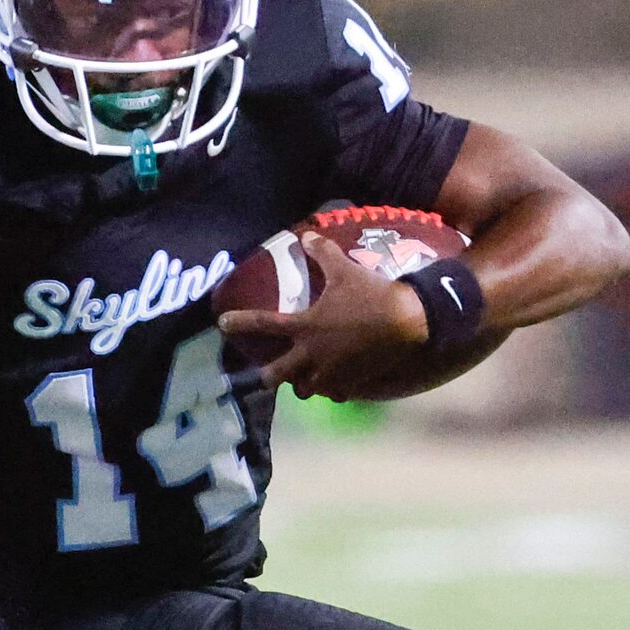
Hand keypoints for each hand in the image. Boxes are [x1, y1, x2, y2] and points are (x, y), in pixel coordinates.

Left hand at [217, 233, 428, 401]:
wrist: (407, 322)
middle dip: (268, 375)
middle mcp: (310, 355)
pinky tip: (334, 382)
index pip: (263, 324)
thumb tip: (306, 235)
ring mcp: (329, 374)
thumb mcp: (344, 270)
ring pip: (303, 390)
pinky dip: (330, 389)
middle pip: (274, 376)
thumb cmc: (371, 294)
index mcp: (304, 326)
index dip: (239, 322)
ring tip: (304, 377)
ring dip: (300, 383)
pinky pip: (332, 394)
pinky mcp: (349, 384)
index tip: (223, 323)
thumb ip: (322, 253)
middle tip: (269, 369)